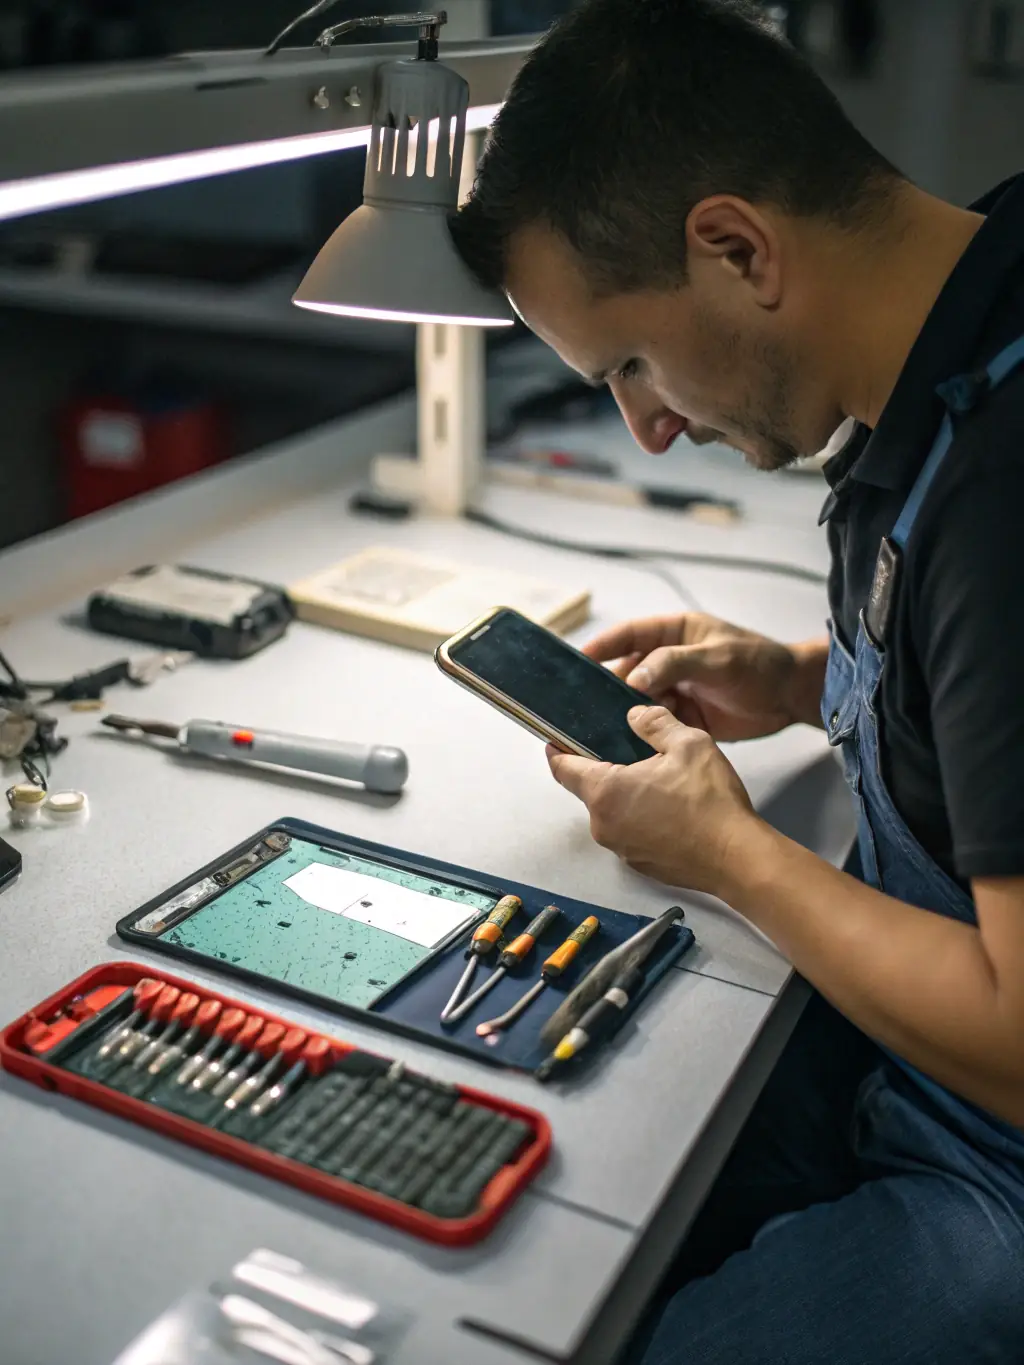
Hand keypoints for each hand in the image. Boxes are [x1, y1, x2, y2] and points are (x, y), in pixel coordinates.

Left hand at [547, 705, 758, 895]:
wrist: (738, 858)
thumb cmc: (711, 803)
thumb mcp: (688, 743)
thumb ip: (655, 722)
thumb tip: (637, 715)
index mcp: (606, 792)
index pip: (562, 768)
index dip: (557, 750)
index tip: (556, 740)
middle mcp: (604, 825)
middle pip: (590, 790)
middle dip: (607, 770)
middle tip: (637, 753)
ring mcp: (622, 849)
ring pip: (613, 812)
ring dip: (628, 795)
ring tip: (663, 781)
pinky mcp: (641, 864)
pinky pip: (632, 832)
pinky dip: (643, 819)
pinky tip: (673, 810)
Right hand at [584, 613, 824, 740]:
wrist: (791, 697)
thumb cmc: (758, 664)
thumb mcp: (716, 658)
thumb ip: (673, 664)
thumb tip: (632, 677)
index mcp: (675, 634)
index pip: (630, 635)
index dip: (603, 646)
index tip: (578, 660)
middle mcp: (670, 661)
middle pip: (628, 671)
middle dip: (609, 687)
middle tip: (586, 705)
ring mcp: (676, 689)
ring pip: (639, 700)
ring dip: (626, 713)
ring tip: (606, 727)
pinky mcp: (685, 717)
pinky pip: (656, 724)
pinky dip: (644, 733)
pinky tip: (631, 743)